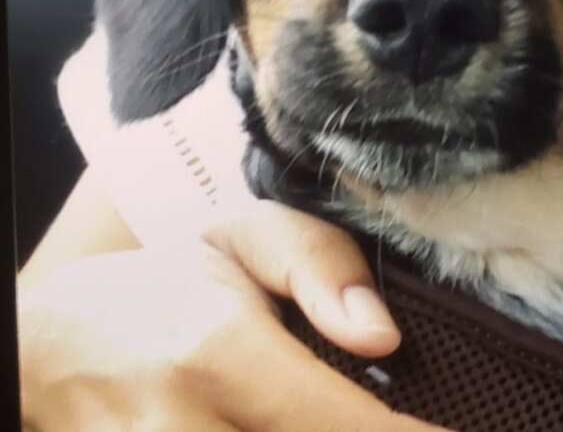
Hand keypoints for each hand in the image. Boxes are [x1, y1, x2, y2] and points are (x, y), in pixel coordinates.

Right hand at [19, 199, 450, 430]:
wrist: (52, 345)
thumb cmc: (163, 288)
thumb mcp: (241, 241)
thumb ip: (319, 265)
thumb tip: (384, 336)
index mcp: (219, 353)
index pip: (343, 426)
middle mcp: (183, 429)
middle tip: (419, 423)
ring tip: (359, 419)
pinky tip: (301, 431)